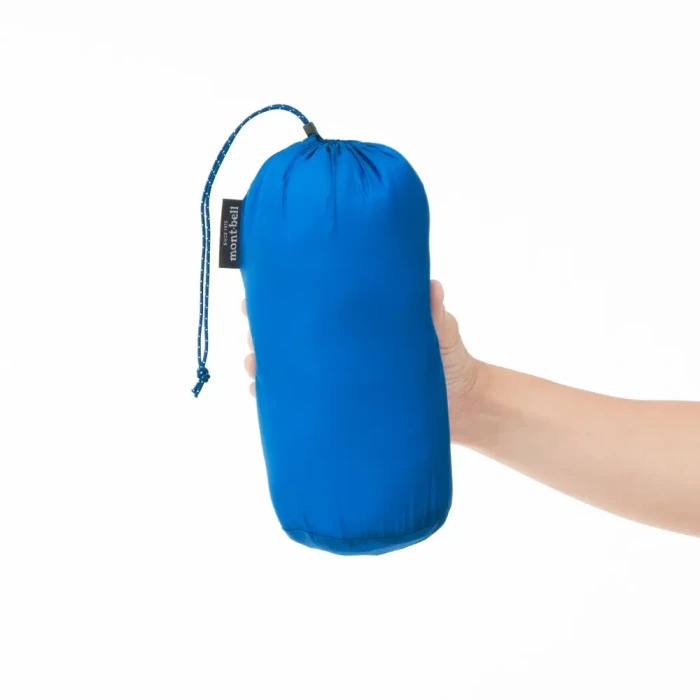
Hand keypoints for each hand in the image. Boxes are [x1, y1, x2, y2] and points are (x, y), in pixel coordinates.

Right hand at [241, 280, 480, 439]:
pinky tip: (260, 399)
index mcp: (358, 326)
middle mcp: (343, 351)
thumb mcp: (442, 333)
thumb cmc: (453, 361)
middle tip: (252, 335)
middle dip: (263, 334)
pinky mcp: (344, 411)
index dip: (281, 299)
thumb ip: (436, 314)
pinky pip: (303, 405)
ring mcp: (340, 381)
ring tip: (252, 369)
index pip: (314, 307)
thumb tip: (432, 287)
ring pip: (290, 370)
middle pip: (292, 337)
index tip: (256, 296)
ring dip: (264, 368)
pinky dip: (277, 402)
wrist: (465, 407)